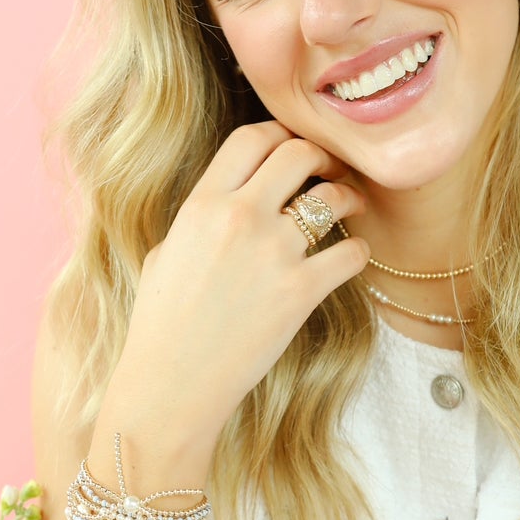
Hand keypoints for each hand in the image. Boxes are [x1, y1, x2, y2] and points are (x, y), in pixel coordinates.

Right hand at [107, 121, 369, 448]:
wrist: (171, 384)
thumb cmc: (161, 325)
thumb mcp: (165, 255)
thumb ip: (199, 220)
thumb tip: (226, 203)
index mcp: (201, 205)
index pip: (251, 138)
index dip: (278, 135)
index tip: (291, 149)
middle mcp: (239, 218)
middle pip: (297, 153)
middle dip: (320, 157)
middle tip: (329, 172)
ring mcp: (273, 253)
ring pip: (331, 197)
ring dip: (347, 198)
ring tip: (351, 206)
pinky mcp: (301, 292)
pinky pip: (350, 253)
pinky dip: (358, 253)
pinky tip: (351, 260)